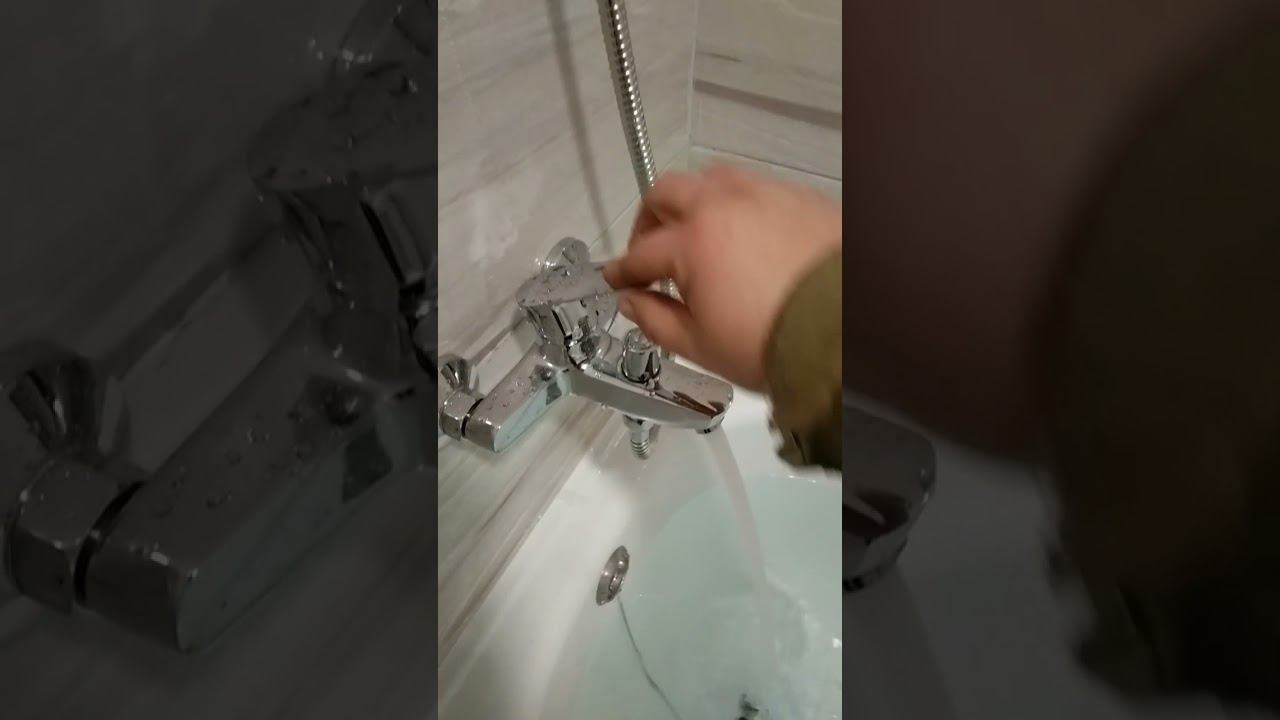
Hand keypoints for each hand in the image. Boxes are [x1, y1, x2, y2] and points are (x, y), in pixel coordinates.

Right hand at [603, 165, 840, 390]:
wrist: (846, 333)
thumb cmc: (773, 343)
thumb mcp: (700, 345)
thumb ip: (656, 319)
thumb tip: (632, 302)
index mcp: (692, 240)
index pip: (640, 253)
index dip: (622, 270)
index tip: (616, 280)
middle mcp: (725, 204)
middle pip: (667, 193)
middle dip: (649, 221)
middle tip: (649, 250)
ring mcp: (766, 195)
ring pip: (713, 179)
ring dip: (694, 202)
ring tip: (697, 234)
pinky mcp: (801, 198)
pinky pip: (757, 189)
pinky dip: (738, 206)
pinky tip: (744, 235)